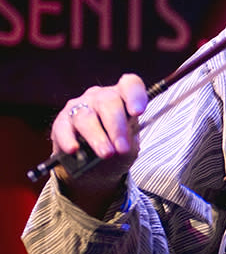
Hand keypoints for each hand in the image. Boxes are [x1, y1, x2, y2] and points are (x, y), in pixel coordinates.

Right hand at [50, 73, 147, 215]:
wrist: (93, 168)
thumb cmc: (116, 151)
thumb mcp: (129, 147)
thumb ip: (128, 140)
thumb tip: (121, 143)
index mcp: (122, 98)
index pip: (130, 85)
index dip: (134, 96)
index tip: (137, 112)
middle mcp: (99, 97)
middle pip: (108, 102)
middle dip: (117, 127)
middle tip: (122, 148)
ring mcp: (79, 107)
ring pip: (87, 117)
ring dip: (97, 137)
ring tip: (106, 154)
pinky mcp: (61, 122)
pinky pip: (63, 128)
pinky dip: (68, 139)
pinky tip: (74, 149)